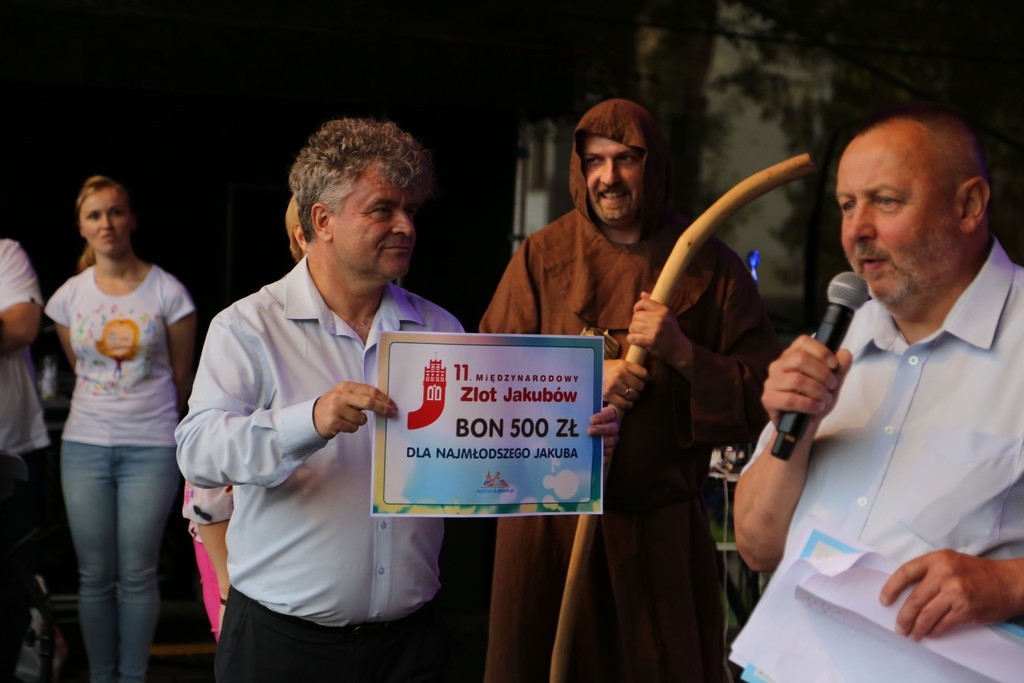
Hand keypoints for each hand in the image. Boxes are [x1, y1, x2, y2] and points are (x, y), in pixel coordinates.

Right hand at [313, 381, 396, 438]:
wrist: (314, 416)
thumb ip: (362, 396)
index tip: (392, 405)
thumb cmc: (335, 406)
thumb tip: (385, 402)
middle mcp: (341, 395)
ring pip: (362, 419)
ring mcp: (336, 408)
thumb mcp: (346, 395)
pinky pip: (353, 428)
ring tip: (349, 419)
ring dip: (360, 421)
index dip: (384, 399)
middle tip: (392, 414)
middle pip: (369, 402)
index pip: (370, 391)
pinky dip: (352, 428)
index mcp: (346, 386)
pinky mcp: (334, 422)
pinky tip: (343, 424)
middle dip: (383, 409)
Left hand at [587, 405, 619, 457]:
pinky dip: (601, 450)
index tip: (591, 420)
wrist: (590, 430)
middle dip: (601, 429)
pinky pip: (609, 450)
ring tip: (589, 441)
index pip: (610, 413)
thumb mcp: (587, 413)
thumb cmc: (587, 419)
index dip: (602, 417)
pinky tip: (592, 449)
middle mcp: (614, 426)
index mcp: (610, 414)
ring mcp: (613, 437)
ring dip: (601, 441)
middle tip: (589, 431)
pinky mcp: (610, 448)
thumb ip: (583, 412)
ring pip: (612, 440)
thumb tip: (572, 407)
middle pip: (613, 428)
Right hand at [603, 359, 647, 410]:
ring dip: (634, 397)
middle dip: (639, 389)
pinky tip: (627, 402)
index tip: (644, 380)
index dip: (646, 379)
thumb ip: (631, 369)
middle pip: (640, 386)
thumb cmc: (606, 369)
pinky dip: (628, 404)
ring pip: (634, 395)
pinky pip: (625, 403)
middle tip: (635, 388)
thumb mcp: (618, 364)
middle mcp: (620, 374)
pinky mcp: (608, 395)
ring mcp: (614, 385)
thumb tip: (649, 378)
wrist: (588, 373)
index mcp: (624, 364)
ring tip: (630, 395)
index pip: (644, 374)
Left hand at [626, 292, 689, 366]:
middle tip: (640, 327)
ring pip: (632, 326)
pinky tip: (637, 340)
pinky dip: (632, 339)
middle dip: (635, 322)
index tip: (638, 313)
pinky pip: (632, 337)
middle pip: (636, 316)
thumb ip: (654, 304)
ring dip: (633, 331)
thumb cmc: (671, 331)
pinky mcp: (650, 341)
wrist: (679, 349)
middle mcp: (659, 319)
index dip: (637, 307)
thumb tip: (642, 294)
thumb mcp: (667, 315)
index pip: (644, 302)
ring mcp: (654, 330)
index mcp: (663, 310)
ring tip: (640, 334)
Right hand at [762, 335, 851, 428]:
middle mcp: (778, 366)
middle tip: (832, 385)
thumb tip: (845, 353)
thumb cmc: (814, 400)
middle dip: (823, 373)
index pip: (803, 342)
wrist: (802, 426)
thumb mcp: (832, 383)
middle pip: (800, 359)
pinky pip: (790, 399)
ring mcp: (771, 382)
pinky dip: (809, 404)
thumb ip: (840, 368)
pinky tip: (817, 407)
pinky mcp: (768, 399)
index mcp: (791, 356)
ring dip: (818, 390)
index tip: (834, 364)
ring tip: (826, 399)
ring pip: (797, 380)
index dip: (822, 351)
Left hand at [880, 550, 1023, 639]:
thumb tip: (905, 592)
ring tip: (912, 634)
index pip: (905, 572)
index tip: (884, 600)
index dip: (891, 588)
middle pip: (914, 599)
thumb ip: (930, 572)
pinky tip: (931, 634)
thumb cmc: (978, 572)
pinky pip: (943, 624)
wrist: (1008, 582)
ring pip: (927, 615)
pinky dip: (934, 631)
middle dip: (903, 616)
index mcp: (937, 559)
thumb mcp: (951, 562)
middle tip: (899, 627)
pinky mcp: (965, 609)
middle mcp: (945, 574)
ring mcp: (955, 592)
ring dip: (917, 628)